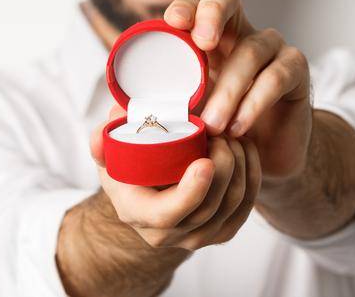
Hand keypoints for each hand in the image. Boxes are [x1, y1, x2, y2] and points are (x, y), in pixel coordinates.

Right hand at [89, 106, 260, 249]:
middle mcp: (169, 235)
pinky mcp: (222, 232)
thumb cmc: (128, 173)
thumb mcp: (109, 156)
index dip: (191, 191)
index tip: (205, 161)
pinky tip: (245, 149)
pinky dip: (251, 174)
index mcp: (139, 215)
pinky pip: (246, 206)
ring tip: (231, 136)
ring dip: (240, 166)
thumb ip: (103, 138)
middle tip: (220, 133)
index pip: (168, 214)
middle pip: (208, 207)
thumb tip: (114, 118)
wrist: (147, 201)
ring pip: (232, 205)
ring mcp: (198, 237)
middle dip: (224, 167)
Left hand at [162, 0, 312, 179]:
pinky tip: (239, 126)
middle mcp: (240, 34)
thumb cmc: (217, 132)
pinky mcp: (296, 72)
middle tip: (201, 43)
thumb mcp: (180, 122)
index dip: (186, 7)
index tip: (171, 22)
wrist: (265, 158)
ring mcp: (272, 50)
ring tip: (212, 124)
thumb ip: (146, 120)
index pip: (196, 6)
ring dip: (230, 88)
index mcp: (209, 38)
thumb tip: (100, 128)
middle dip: (212, 13)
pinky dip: (256, 101)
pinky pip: (278, 75)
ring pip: (252, 49)